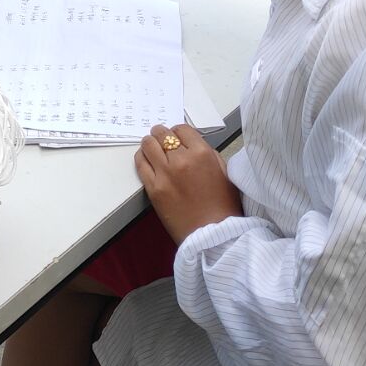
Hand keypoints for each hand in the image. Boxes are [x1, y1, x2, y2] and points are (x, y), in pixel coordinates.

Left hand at [136, 124, 240, 245]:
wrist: (213, 236)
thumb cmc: (223, 207)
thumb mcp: (224, 173)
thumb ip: (208, 155)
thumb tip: (192, 146)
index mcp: (202, 154)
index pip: (182, 129)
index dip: (178, 132)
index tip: (177, 137)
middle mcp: (181, 160)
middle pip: (162, 134)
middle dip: (162, 134)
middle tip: (162, 139)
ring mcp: (165, 174)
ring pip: (148, 145)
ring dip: (150, 143)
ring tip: (152, 147)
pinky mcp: (153, 188)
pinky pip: (140, 163)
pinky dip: (142, 157)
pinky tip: (146, 159)